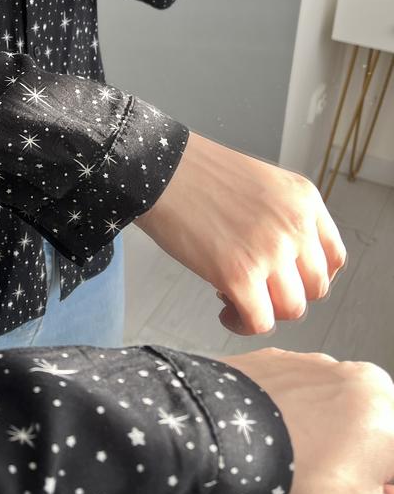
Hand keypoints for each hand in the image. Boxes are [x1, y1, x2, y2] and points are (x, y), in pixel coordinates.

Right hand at [134, 132, 346, 334]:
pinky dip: (243, 324)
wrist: (160, 169)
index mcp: (304, 200)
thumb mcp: (262, 184)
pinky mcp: (239, 275)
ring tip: (235, 298)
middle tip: (256, 288)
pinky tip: (225, 311)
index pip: (333, 258)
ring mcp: (270, 251)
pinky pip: (259, 322)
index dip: (310, 277)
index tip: (286, 280)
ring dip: (265, 311)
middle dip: (286, 296)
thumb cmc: (198, 175)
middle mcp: (296, 225)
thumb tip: (285, 267)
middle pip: (315, 289)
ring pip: (291, 310)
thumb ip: (284, 218)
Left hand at [217, 348, 393, 493]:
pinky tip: (271, 456)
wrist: (220, 440)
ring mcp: (306, 365)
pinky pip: (289, 402)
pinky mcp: (269, 364)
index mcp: (386, 406)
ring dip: (317, 457)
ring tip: (291, 487)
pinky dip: (285, 429)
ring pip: (324, 421)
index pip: (391, 463)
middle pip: (361, 439)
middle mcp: (350, 375)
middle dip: (348, 481)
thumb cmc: (293, 473)